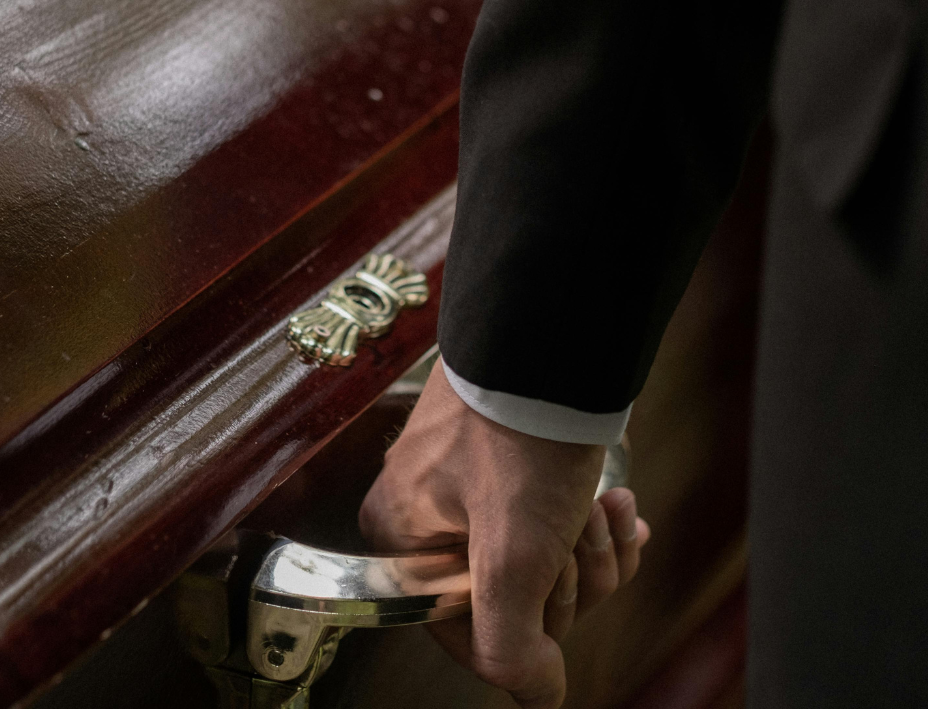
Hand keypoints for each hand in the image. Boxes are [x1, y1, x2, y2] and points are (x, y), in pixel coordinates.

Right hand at [359, 359, 650, 708]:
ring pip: (539, 564)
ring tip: (605, 507)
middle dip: (569, 578)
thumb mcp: (513, 558)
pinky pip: (551, 526)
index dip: (527, 626)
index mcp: (399, 540)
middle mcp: (423, 517)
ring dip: (588, 548)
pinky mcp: (507, 467)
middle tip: (578, 530)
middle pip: (509, 599)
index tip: (554, 584)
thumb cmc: (520, 441)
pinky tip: (618, 504)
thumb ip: (511, 647)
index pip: (465, 633)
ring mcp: (466, 490)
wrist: (554, 343)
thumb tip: (534, 697)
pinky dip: (594, 524)